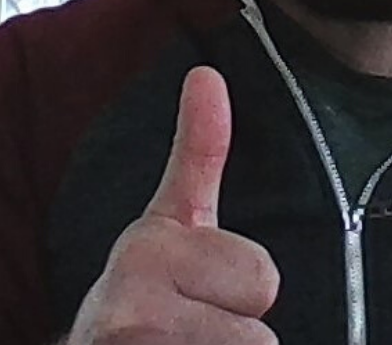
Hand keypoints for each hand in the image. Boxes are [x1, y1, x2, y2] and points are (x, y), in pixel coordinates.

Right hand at [67, 67, 279, 343]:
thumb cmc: (144, 294)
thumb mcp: (170, 220)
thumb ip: (198, 151)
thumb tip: (207, 74)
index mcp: (146, 246)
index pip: (263, 278)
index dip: (240, 291)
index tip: (194, 291)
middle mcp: (128, 304)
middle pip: (259, 334)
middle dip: (234, 335)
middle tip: (188, 331)